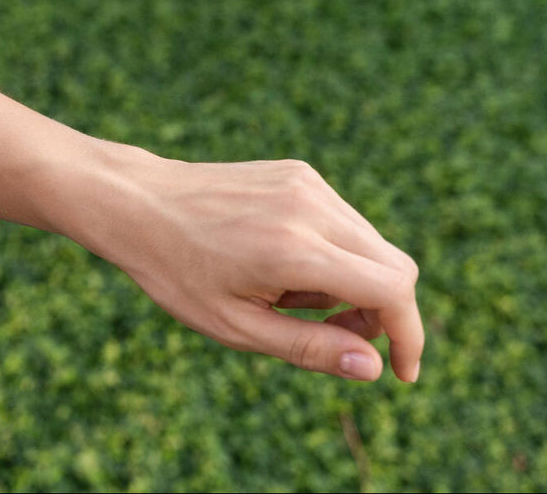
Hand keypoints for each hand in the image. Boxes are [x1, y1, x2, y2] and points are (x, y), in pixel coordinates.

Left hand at [103, 156, 422, 381]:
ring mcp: (307, 183)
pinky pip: (345, 221)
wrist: (137, 203)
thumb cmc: (177, 272)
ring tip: (289, 296)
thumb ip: (308, 348)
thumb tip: (373, 367)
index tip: (401, 373)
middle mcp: (309, 208)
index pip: (392, 290)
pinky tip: (282, 264)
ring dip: (356, 283)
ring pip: (372, 245)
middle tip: (333, 335)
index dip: (409, 336)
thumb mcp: (235, 326)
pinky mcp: (300, 173)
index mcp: (294, 250)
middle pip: (395, 266)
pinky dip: (335, 253)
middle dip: (382, 313)